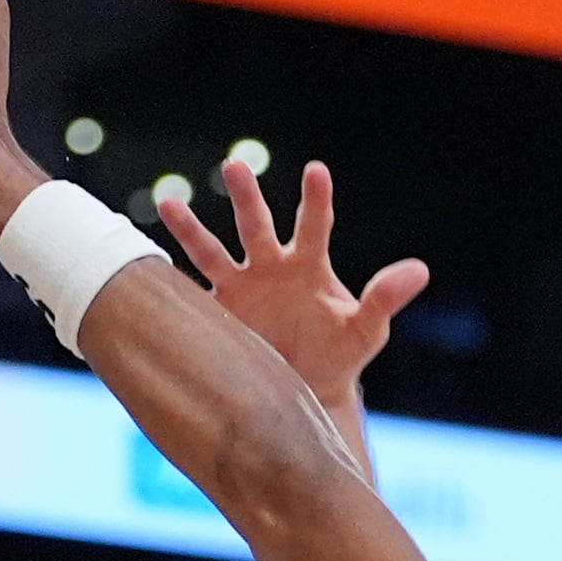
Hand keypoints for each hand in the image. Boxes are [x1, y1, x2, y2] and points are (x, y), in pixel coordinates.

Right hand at [158, 157, 426, 420]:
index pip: (314, 225)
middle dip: (247, 198)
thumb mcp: (366, 331)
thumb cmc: (340, 357)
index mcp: (308, 266)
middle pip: (257, 224)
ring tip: (170, 202)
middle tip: (234, 167)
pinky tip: (141, 261)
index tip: (316, 171)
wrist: (305, 393)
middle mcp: (270, 267)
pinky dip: (168, 278)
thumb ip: (385, 299)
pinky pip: (190, 291)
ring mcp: (240, 288)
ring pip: (213, 251)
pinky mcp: (218, 313)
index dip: (315, 199)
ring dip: (192, 228)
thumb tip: (419, 270)